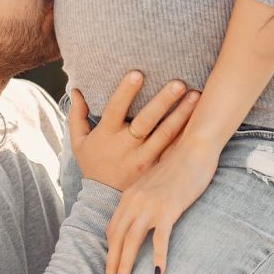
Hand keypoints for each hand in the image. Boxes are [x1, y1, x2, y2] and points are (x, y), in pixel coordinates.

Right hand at [70, 71, 200, 191]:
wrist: (104, 200)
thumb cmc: (93, 164)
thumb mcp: (78, 142)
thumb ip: (77, 116)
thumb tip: (75, 90)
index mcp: (106, 135)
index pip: (115, 109)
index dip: (125, 92)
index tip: (137, 74)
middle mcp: (126, 146)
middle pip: (146, 121)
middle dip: (163, 101)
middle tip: (179, 83)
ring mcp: (143, 159)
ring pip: (165, 134)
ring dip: (182, 115)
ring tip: (196, 96)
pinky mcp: (156, 168)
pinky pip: (172, 149)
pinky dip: (185, 135)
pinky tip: (198, 121)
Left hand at [104, 137, 218, 273]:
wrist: (193, 147)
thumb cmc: (178, 164)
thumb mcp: (154, 182)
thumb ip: (144, 198)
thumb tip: (143, 217)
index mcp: (129, 196)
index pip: (112, 228)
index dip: (109, 250)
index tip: (110, 267)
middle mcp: (134, 201)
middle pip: (116, 238)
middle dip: (111, 263)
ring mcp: (150, 206)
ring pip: (131, 241)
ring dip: (125, 265)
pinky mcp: (168, 209)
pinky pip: (159, 238)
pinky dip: (157, 257)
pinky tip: (158, 273)